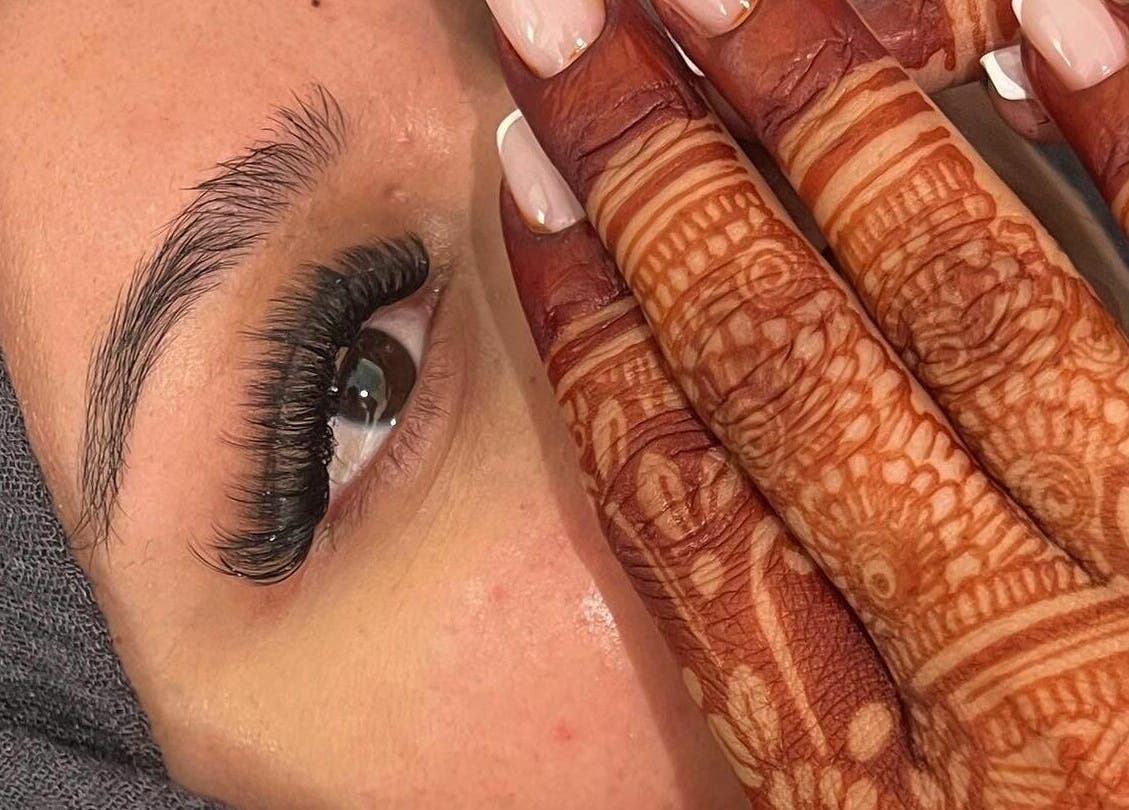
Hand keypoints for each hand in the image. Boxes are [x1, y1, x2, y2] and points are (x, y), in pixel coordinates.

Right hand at [490, 0, 1128, 805]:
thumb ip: (778, 688)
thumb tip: (680, 467)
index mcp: (868, 786)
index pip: (678, 505)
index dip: (587, 329)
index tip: (526, 189)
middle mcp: (1024, 681)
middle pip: (786, 372)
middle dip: (661, 177)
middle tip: (567, 30)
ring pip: (975, 302)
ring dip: (834, 116)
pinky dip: (1126, 131)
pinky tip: (1044, 21)